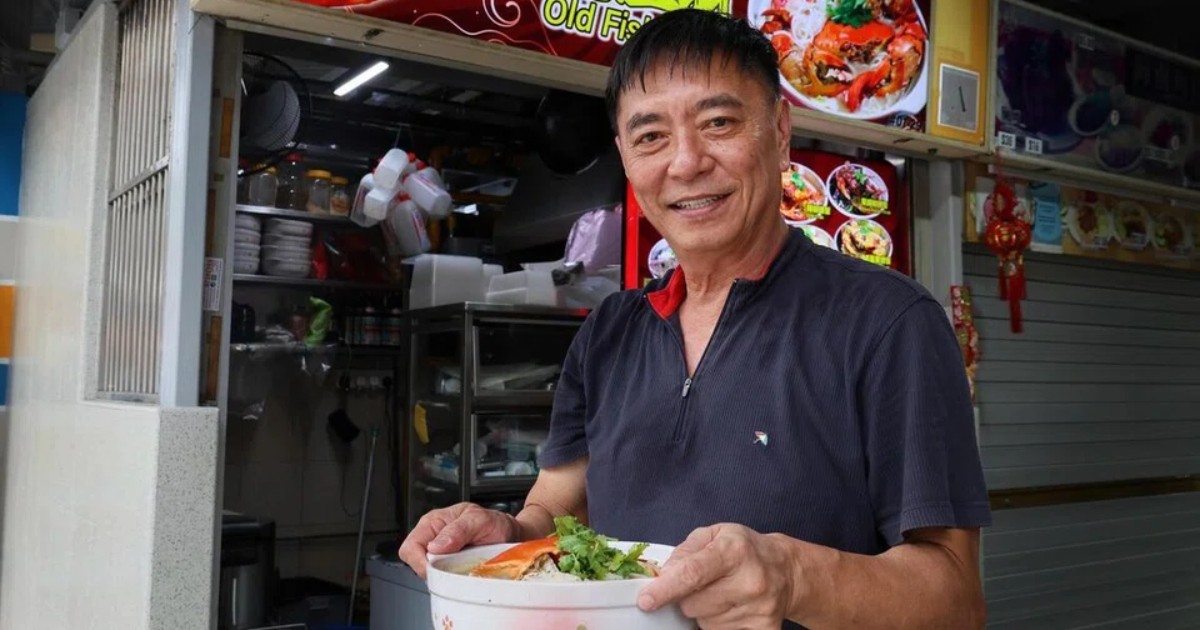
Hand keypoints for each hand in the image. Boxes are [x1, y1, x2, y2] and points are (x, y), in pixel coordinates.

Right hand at [398, 502, 520, 578]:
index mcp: (433, 523)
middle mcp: (433, 540)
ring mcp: (440, 557)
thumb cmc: (494, 523)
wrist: (510, 535)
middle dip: (433, 570)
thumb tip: (436, 546)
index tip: (435, 569)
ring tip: (463, 568)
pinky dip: (453, 582)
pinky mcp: (449, 570)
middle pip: (415, 564)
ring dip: (445, 576)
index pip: (410, 547)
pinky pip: (443, 581)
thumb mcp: (479, 519)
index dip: (418, 561)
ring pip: (429, 575)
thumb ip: (458, 529)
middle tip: (454, 569)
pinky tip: (465, 574)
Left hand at [637, 524, 798, 629]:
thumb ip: (684, 553)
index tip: (646, 600)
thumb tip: (663, 577)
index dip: (665, 589)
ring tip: (723, 594)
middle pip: (693, 604)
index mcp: (733, 551)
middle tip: (706, 584)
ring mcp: (758, 608)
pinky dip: (719, 624)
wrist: (784, 568)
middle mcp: (749, 580)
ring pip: (706, 622)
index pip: (693, 574)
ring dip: (705, 612)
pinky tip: (731, 609)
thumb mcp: (713, 535)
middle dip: (688, 597)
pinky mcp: (763, 628)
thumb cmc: (743, 549)